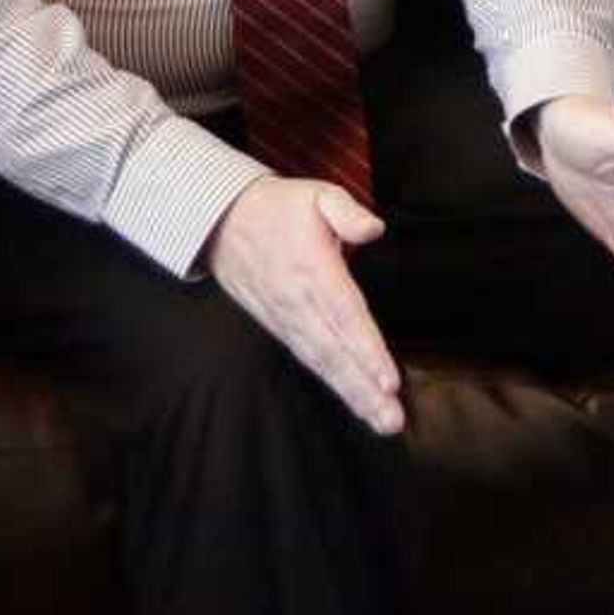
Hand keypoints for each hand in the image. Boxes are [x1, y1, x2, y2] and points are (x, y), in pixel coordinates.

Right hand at [199, 176, 405, 432]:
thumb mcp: (315, 193)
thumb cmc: (278, 208)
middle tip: (391, 420)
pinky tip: (356, 402)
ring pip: (323, 363)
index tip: (388, 378)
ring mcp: (287, 319)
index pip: (344, 314)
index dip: (366, 348)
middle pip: (335, 351)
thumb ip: (346, 211)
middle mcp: (299, 301)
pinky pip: (310, 360)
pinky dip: (333, 384)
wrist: (221, 222)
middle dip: (364, 388)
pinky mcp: (280, 328)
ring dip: (352, 394)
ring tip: (381, 421)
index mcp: (312, 268)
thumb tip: (373, 228)